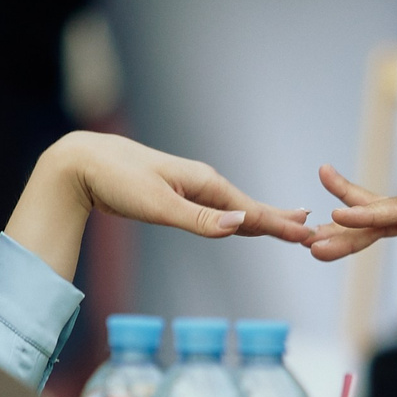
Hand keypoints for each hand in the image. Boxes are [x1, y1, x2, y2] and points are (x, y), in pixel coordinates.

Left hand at [7, 130, 314, 281]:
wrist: (84, 162)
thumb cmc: (117, 180)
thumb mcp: (157, 205)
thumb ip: (199, 219)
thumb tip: (240, 224)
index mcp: (205, 182)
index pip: (252, 209)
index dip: (280, 225)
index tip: (310, 235)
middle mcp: (203, 182)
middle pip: (250, 206)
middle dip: (280, 220)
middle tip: (312, 231)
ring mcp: (191, 187)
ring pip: (235, 206)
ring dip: (263, 217)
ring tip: (291, 223)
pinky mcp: (177, 194)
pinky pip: (218, 208)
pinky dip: (237, 216)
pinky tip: (243, 220)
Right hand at [307, 166, 396, 281]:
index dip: (373, 213)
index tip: (341, 216)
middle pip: (382, 214)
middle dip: (349, 228)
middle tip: (313, 242)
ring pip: (374, 221)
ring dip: (344, 233)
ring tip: (311, 244)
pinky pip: (377, 229)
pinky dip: (353, 234)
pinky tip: (326, 236)